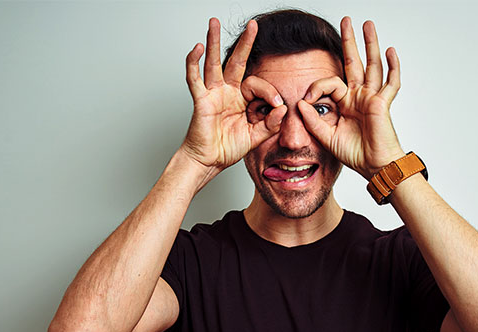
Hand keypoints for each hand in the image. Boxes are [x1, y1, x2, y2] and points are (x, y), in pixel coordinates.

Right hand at [180, 18, 286, 172]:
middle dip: (246, 43)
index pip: (257, 84)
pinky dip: (194, 63)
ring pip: (213, 63)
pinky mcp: (201, 100)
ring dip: (214, 42)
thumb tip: (283, 108)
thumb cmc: (227, 148)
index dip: (269, 93)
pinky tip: (197, 48)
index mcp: (240, 99)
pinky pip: (195, 79)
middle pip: (236, 61)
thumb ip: (270, 123)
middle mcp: (226, 92)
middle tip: (253, 25)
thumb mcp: (256, 136)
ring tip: (213, 23)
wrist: (209, 161)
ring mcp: (213, 94)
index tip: (277, 106)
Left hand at [297, 17, 404, 178]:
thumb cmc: (354, 154)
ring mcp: (372, 97)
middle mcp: (359, 96)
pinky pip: (390, 82)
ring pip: (372, 65)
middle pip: (354, 62)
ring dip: (370, 44)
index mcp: (345, 103)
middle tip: (347, 21)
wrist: (373, 166)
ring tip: (368, 25)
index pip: (330, 83)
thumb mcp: (326, 136)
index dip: (316, 88)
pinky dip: (392, 66)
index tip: (306, 101)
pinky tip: (390, 50)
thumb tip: (300, 103)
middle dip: (350, 41)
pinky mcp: (382, 103)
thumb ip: (313, 120)